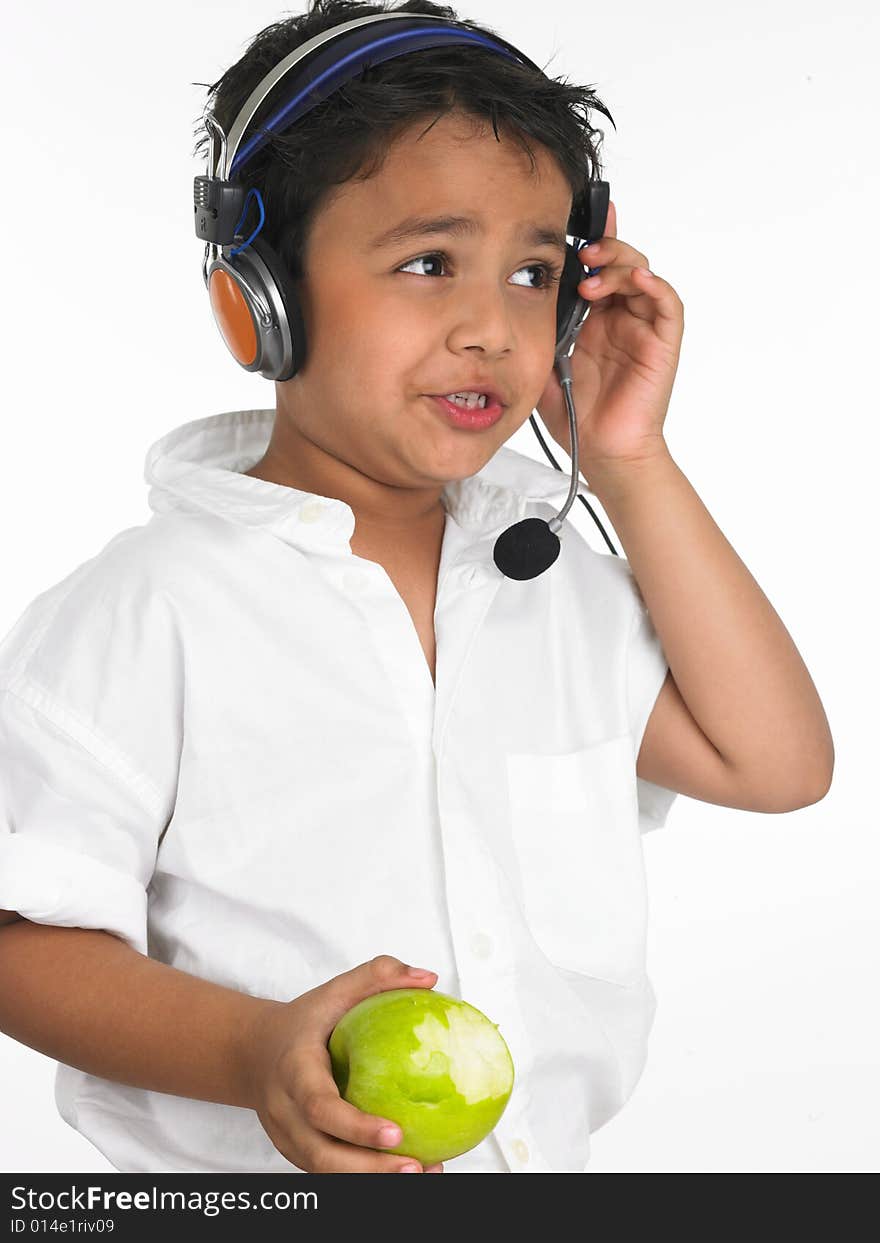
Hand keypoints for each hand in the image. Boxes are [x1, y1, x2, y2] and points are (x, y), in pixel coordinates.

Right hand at [244, 954, 444, 1171]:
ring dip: (373, 1179)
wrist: (254, 1052)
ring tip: (425, 1170)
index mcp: (293, 1072)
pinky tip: (408, 1169)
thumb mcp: (335, 991)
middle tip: (418, 1165)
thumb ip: (377, 976)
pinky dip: (366, 1177)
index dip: (355, 1126)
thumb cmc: (304, 1021)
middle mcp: (285, 1113)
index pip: (320, 1107)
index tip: (396, 1132)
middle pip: (323, 1156)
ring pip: (327, 1172)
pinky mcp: (298, 1153)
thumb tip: (428, 977)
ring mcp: (289, 1139)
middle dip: (370, 1170)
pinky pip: (331, 1172)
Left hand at [535, 200, 683, 472]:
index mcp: (594, 320)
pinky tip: (635, 279)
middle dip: (603, 248)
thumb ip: (538, 330)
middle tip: (582, 250)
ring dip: (621, 264)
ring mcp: (643, 329)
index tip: (575, 220)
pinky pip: (668, 305)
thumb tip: (516, 295)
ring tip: (593, 272)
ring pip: (643, 275)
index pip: (596, 270)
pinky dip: (654, 285)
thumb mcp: (542, 363)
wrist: (601, 451)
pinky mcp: (663, 343)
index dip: (590, 242)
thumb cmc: (576, 415)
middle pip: (621, 263)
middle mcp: (621, 319)